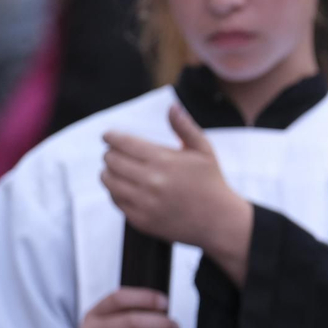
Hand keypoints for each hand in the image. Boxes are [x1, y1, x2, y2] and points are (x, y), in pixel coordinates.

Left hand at [102, 103, 253, 282]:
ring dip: (109, 172)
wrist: (219, 221)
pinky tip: (124, 187)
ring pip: (109, 181)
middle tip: (114, 153)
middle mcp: (151, 181)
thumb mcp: (204, 150)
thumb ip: (185, 127)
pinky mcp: (140, 220)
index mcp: (164, 160)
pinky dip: (115, 191)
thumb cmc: (211, 182)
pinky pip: (116, 200)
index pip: (123, 143)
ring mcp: (144, 202)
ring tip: (116, 169)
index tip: (108, 135)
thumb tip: (172, 106)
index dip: (111, 137)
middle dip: (110, 154)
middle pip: (111, 161)